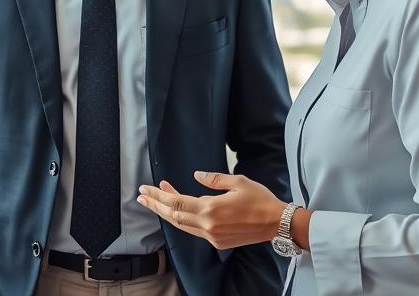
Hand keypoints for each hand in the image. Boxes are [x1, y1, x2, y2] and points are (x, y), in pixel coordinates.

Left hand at [137, 171, 285, 249]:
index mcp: (210, 209)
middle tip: (141, 196)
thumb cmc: (260, 200)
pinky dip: (183, 220)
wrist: (276, 223)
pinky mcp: (218, 242)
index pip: (176, 202)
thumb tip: (196, 176)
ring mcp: (212, 236)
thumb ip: (213, 179)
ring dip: (167, 213)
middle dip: (155, 205)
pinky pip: (193, 231)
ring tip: (154, 202)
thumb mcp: (237, 181)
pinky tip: (178, 211)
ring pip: (181, 225)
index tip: (145, 189)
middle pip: (173, 215)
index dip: (158, 195)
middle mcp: (207, 225)